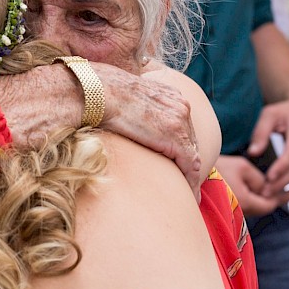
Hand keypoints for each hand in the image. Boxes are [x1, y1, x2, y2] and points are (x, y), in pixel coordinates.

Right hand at [95, 63, 201, 196]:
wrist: (96, 93)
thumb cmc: (98, 94)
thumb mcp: (121, 95)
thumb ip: (130, 103)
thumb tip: (117, 111)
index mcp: (168, 93)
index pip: (180, 124)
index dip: (180, 144)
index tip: (178, 161)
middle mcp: (179, 105)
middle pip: (190, 139)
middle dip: (189, 161)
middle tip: (189, 182)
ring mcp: (180, 121)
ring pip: (193, 154)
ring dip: (192, 175)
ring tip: (191, 195)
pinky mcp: (175, 138)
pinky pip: (190, 165)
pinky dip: (191, 181)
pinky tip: (189, 196)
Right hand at [213, 154, 280, 215]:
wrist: (190, 172)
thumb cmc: (217, 168)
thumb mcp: (243, 167)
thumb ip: (260, 180)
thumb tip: (267, 188)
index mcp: (245, 202)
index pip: (269, 206)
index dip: (276, 196)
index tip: (276, 185)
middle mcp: (238, 212)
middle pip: (260, 209)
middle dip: (264, 197)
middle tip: (261, 181)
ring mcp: (229, 213)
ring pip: (250, 208)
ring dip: (253, 197)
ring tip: (246, 181)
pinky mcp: (222, 210)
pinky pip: (239, 207)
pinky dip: (243, 198)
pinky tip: (236, 185)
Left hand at [249, 92, 288, 203]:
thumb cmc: (283, 112)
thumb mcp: (269, 115)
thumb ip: (261, 132)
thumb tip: (253, 152)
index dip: (281, 168)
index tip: (269, 178)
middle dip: (281, 184)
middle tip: (263, 194)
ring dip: (287, 192)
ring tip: (269, 200)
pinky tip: (278, 199)